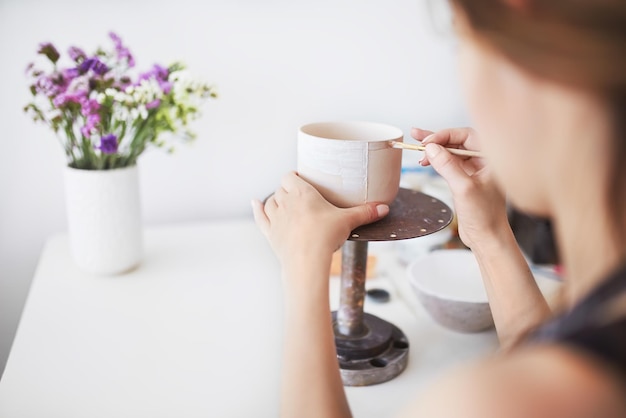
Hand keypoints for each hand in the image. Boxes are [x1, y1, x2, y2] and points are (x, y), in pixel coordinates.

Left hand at [252, 172, 388, 274]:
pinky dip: (257, 209)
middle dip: (288, 189)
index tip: (303, 180)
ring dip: (276, 200)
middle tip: (300, 195)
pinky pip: (259, 217)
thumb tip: (384, 207)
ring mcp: (275, 218)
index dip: (295, 177)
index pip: (291, 176)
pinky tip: (256, 203)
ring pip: (271, 201)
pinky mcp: (270, 234)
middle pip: (281, 188)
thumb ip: (365, 213)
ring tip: (285, 203)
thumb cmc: (325, 237)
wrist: (306, 262)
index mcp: (302, 193)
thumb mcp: (348, 222)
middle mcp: (285, 202)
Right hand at [412, 127, 508, 249]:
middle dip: (437, 139)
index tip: (428, 142)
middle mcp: (484, 161)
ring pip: (451, 152)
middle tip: (416, 134)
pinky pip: (449, 164)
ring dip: (434, 150)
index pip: (466, 136)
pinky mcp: (465, 180)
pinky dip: (437, 161)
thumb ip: (447, 165)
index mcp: (491, 159)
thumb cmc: (485, 216)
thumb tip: (431, 147)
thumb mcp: (463, 188)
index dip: (445, 135)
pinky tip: (426, 161)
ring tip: (417, 147)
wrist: (487, 238)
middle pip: (457, 141)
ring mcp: (474, 171)